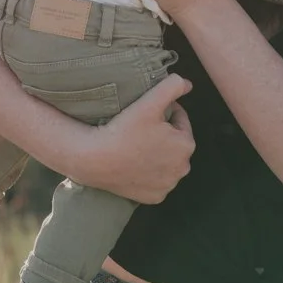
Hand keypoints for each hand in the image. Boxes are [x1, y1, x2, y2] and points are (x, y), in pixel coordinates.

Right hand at [71, 74, 194, 203]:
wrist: (95, 159)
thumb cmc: (123, 129)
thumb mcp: (149, 101)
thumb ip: (172, 86)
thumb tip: (188, 84)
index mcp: (186, 145)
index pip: (179, 121)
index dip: (163, 112)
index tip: (146, 112)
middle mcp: (182, 169)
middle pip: (174, 143)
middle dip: (163, 134)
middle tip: (141, 128)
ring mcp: (168, 185)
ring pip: (166, 162)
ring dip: (157, 153)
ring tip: (137, 144)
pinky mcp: (154, 198)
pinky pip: (156, 181)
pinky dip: (149, 174)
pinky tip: (135, 164)